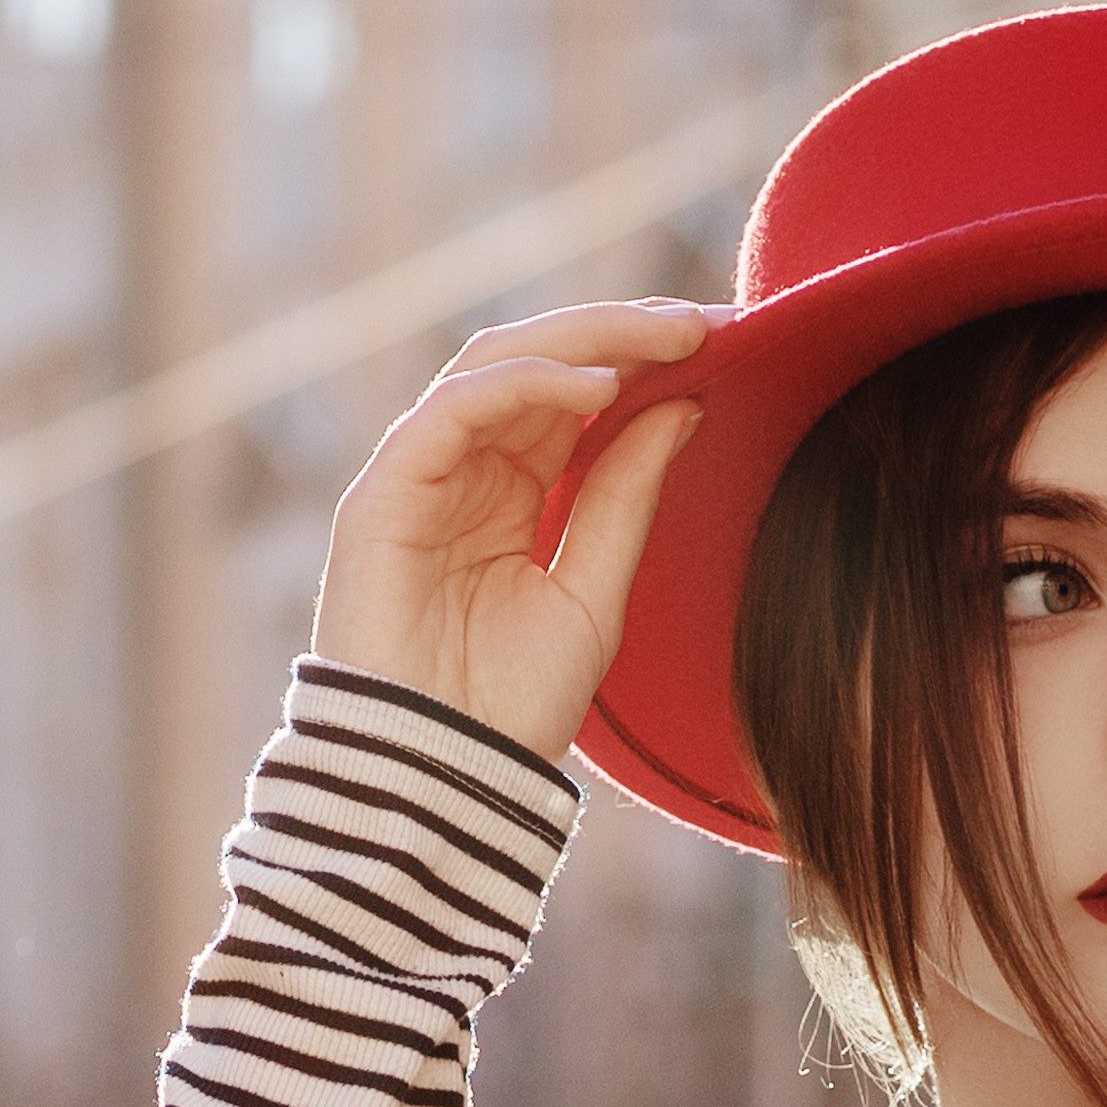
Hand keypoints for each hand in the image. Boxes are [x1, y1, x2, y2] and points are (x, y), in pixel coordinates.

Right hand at [311, 300, 709, 764]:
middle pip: (538, 362)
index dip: (641, 358)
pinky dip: (527, 387)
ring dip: (585, 341)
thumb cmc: (508, 708)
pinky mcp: (382, 493)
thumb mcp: (595, 592)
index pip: (572, 395)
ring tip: (666, 338)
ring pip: (496, 364)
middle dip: (623, 332)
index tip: (725, 340)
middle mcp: (460, 470)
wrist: (439, 785)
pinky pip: (455, 409)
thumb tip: (687, 406)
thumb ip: (628, 499)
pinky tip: (599, 390)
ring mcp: (417, 476)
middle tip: (705, 321)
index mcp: (507, 492)